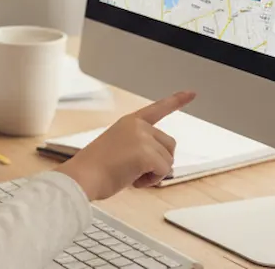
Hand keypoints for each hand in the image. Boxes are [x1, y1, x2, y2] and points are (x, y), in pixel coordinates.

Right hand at [56, 91, 195, 200]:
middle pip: (169, 145)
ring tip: (131, 175)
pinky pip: (164, 171)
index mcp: (129, 122)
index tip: (192, 93)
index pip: (157, 108)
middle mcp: (138, 126)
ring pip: (168, 160)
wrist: (82, 177)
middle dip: (159, 161)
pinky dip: (152, 181)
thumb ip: (139, 147)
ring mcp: (142, 138)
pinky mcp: (146, 153)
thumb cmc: (95, 169)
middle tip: (136, 171)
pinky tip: (134, 181)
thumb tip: (162, 164)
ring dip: (154, 173)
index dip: (177, 100)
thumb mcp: (118, 149)